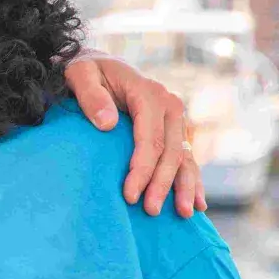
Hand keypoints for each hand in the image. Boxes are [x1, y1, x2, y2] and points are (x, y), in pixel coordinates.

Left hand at [64, 52, 204, 217]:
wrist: (100, 64)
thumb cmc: (87, 71)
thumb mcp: (80, 74)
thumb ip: (91, 96)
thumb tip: (108, 124)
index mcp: (149, 93)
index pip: (150, 139)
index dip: (142, 169)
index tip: (129, 195)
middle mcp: (169, 105)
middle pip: (170, 152)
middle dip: (161, 184)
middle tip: (149, 211)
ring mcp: (176, 118)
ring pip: (184, 157)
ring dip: (185, 187)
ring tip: (183, 214)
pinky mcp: (176, 129)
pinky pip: (187, 157)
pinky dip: (192, 179)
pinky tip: (197, 203)